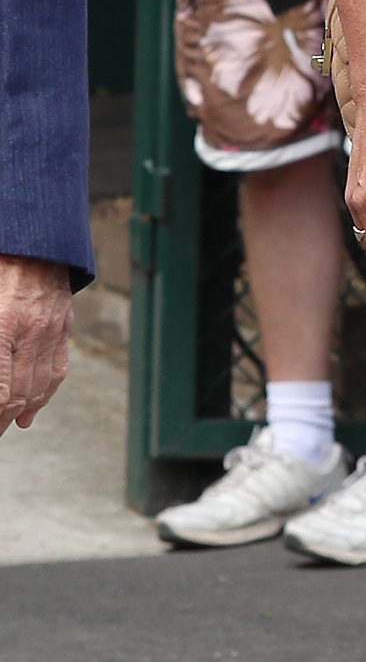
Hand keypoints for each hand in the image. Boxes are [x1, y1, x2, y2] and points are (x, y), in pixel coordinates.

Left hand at [0, 255, 72, 433]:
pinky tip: (31, 410)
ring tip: (6, 426)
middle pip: (17, 393)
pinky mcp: (63, 326)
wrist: (33, 236)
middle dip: (2, 419)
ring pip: (38, 386)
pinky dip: (44, 395)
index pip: (1, 388)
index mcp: (3, 324)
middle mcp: (30, 332)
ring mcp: (51, 330)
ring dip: (21, 412)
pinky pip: (57, 370)